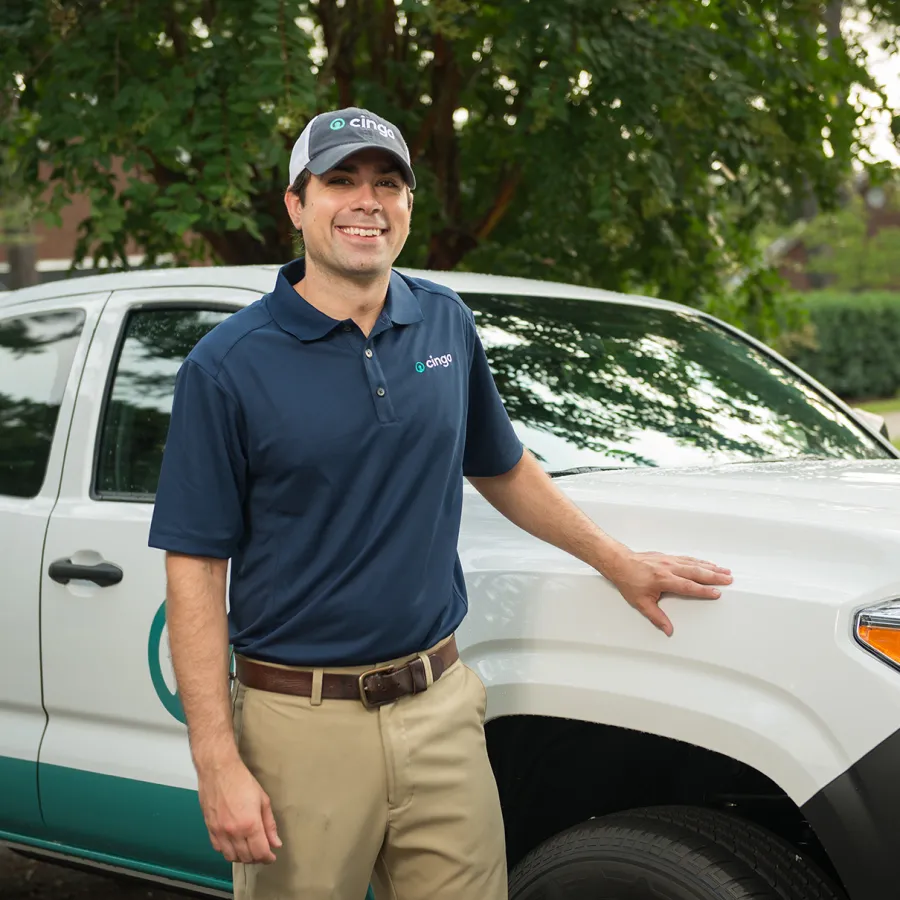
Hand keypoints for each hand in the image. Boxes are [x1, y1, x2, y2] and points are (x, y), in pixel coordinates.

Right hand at [197, 756, 281, 863]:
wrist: (218, 770)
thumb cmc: (242, 781)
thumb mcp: (263, 800)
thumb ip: (269, 824)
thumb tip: (276, 843)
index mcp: (250, 824)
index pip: (260, 852)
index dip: (267, 857)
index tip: (271, 857)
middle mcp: (233, 832)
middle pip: (246, 857)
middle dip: (256, 858)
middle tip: (262, 852)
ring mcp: (219, 832)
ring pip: (231, 857)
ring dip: (242, 857)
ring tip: (249, 849)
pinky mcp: (210, 829)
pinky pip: (218, 849)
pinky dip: (228, 851)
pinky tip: (234, 844)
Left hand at [606, 550, 732, 636]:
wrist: (620, 563)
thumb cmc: (629, 581)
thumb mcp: (640, 603)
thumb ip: (656, 617)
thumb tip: (668, 630)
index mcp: (663, 579)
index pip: (688, 586)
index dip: (703, 590)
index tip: (716, 593)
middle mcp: (669, 568)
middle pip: (696, 572)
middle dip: (713, 576)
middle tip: (729, 580)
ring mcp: (669, 560)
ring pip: (694, 564)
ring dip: (710, 568)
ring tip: (725, 572)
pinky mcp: (668, 557)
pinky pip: (688, 559)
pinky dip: (700, 561)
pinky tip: (709, 564)